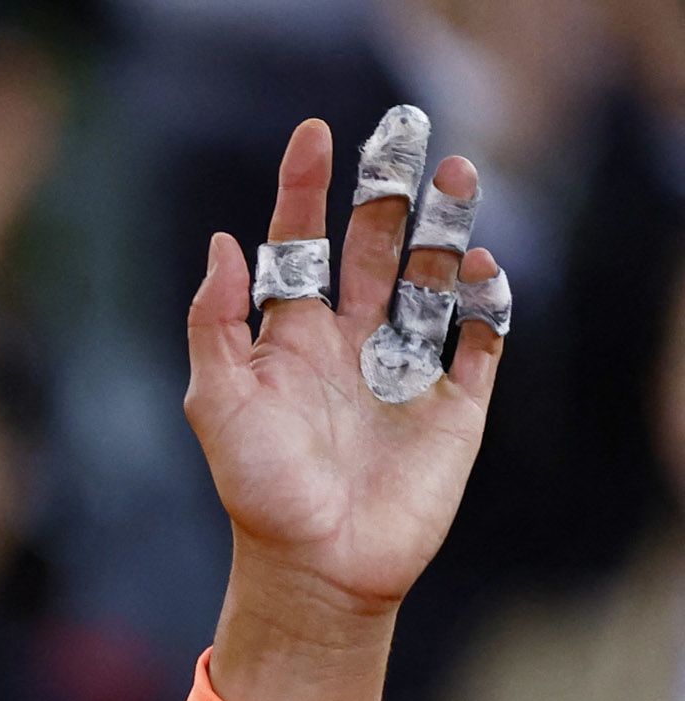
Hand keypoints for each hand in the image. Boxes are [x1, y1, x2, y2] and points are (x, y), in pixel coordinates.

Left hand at [184, 120, 505, 700]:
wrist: (314, 565)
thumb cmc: (257, 489)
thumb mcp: (218, 402)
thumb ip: (216, 323)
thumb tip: (224, 242)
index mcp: (290, 337)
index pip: (301, 243)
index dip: (305, 188)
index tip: (315, 134)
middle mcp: (349, 342)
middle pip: (374, 246)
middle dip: (389, 190)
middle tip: (406, 134)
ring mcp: (403, 367)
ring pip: (431, 277)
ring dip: (444, 226)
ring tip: (454, 175)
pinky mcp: (453, 402)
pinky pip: (479, 336)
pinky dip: (484, 299)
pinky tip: (477, 270)